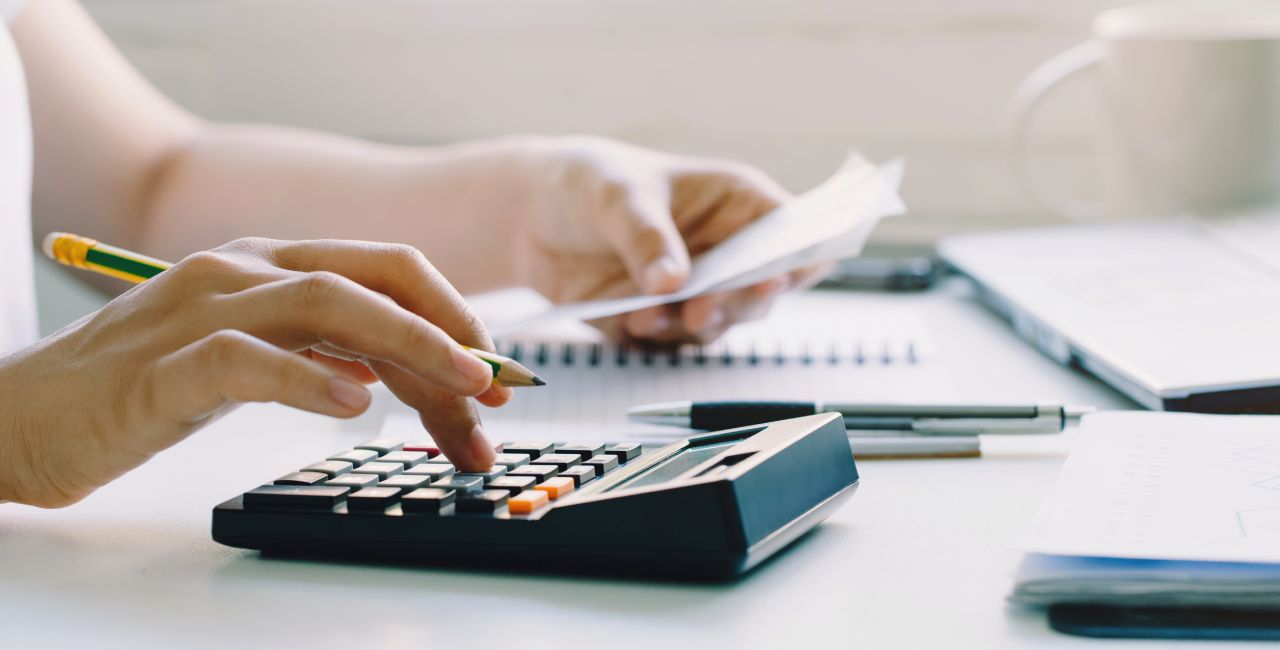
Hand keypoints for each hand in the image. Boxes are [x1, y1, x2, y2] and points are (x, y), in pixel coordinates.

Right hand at [0, 238, 508, 507]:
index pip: (385, 270)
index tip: (495, 374)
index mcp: (270, 264)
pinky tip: (351, 405)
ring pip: (325, 302)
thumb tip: (415, 382)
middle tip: (497, 387)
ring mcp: (199, 310)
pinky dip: (305, 379)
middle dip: (449, 328)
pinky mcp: (159, 367)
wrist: (24, 417)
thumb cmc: (144, 387)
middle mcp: (243, 270)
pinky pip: (245, 359)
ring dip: (408, 345)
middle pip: (372, 276)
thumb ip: (329, 358)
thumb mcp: (257, 363)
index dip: (453, 316)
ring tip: (460, 390)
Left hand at [515, 136, 832, 343]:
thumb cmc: (591, 183)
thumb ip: (647, 237)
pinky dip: (655, 337)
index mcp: (737, 204)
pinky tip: (631, 321)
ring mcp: (697, 290)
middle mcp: (726, 252)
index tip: (776, 276)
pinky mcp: (663, 320)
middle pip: (762, 290)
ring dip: (689, 326)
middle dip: (735, 304)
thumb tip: (672, 283)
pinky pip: (671, 341)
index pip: (791, 232)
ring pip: (719, 323)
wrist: (532, 215)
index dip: (798, 256)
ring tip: (648, 315)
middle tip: (702, 310)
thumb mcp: (618, 197)